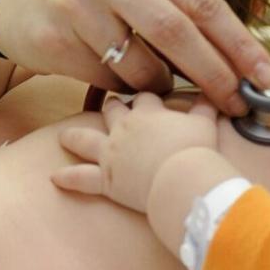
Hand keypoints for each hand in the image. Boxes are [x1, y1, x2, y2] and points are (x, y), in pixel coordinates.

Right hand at [0, 0, 269, 114]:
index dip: (238, 43)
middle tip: (236, 103)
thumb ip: (182, 7)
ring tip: (161, 87)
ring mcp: (77, 2)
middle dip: (214, 74)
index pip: (203, 0)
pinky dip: (125, 90)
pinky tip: (119, 80)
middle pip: (177, 31)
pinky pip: (108, 81)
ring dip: (161, 87)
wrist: (18, 0)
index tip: (264, 76)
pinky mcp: (55, 37)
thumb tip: (242, 58)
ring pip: (141, 64)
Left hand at [51, 93, 219, 211]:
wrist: (182, 177)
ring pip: (87, 139)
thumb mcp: (205, 123)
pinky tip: (55, 177)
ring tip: (64, 135)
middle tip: (108, 105)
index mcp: (148, 113)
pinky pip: (82, 178)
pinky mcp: (107, 179)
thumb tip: (215, 91)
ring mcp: (112, 153)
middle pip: (112, 111)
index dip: (144, 97)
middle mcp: (124, 128)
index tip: (143, 97)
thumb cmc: (195, 150)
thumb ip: (206, 106)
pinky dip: (68, 178)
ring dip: (75, 136)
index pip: (143, 97)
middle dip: (110, 107)